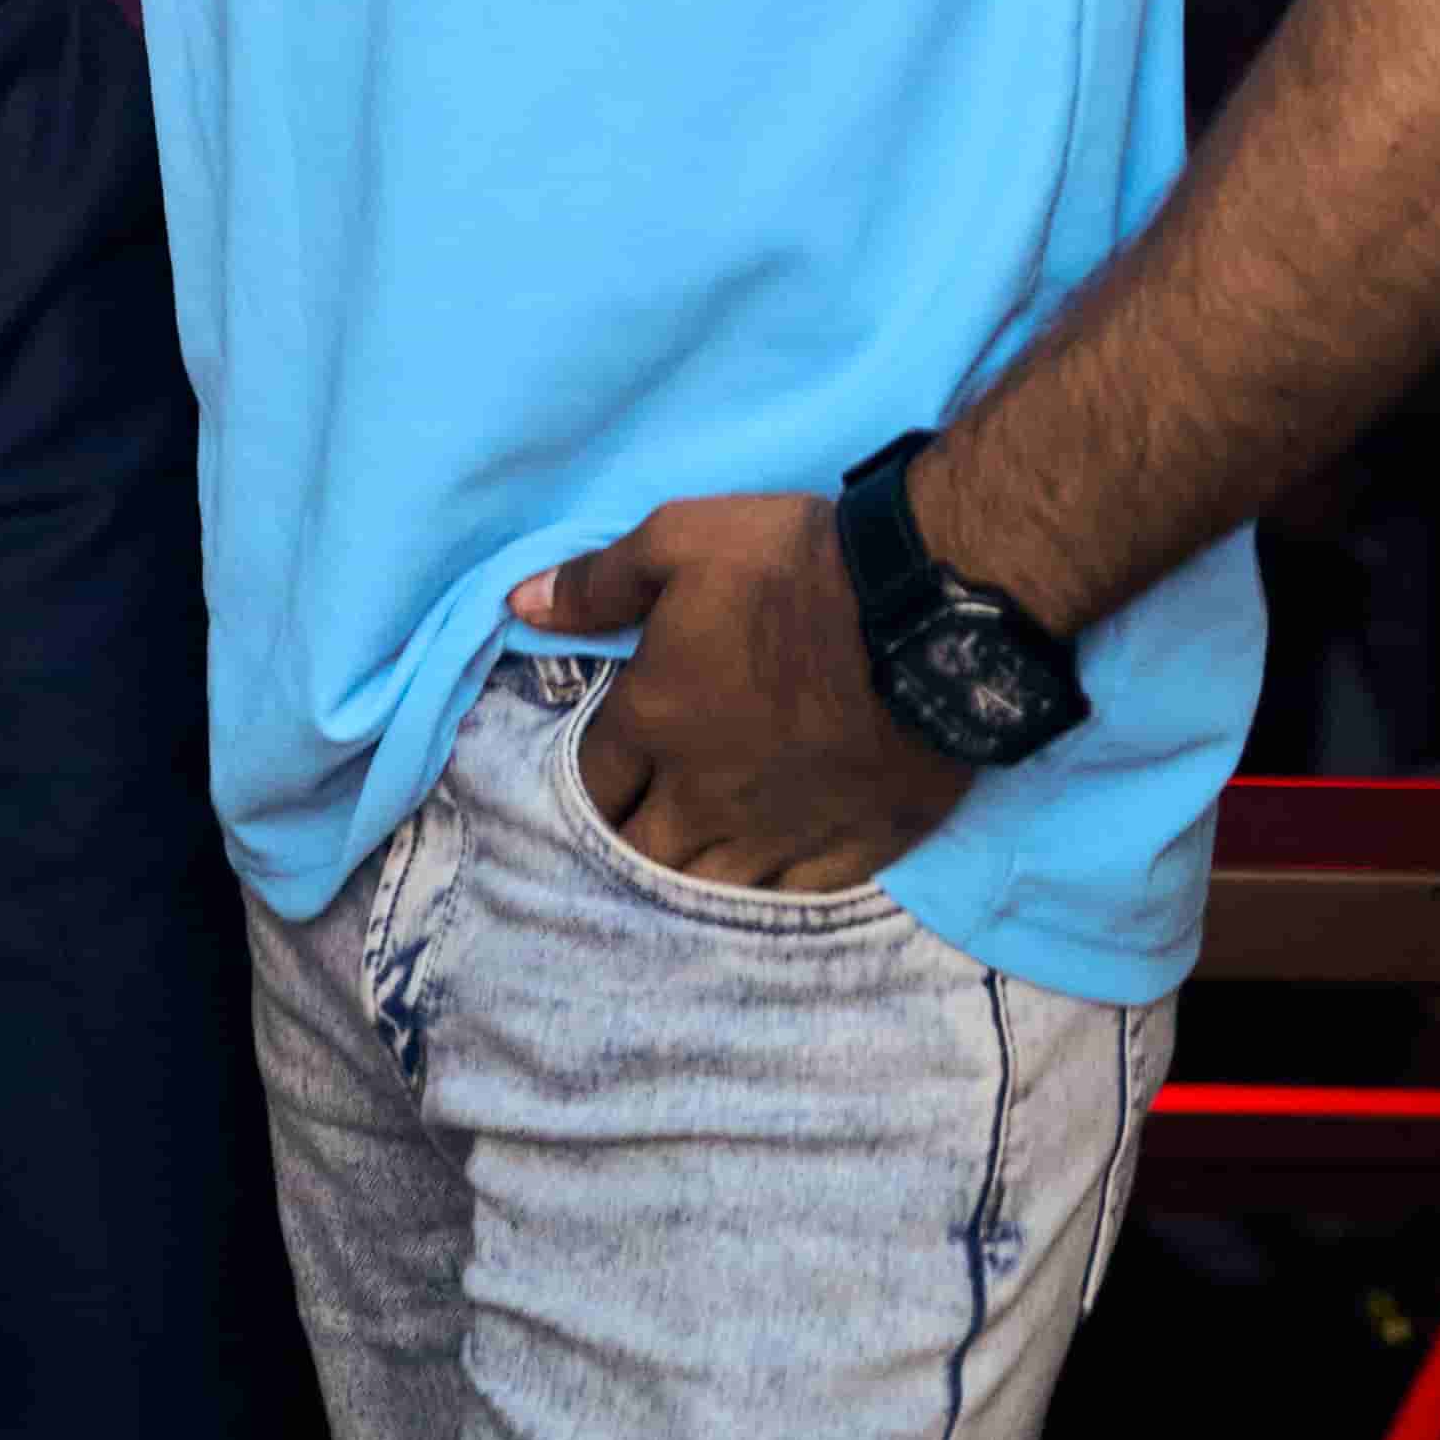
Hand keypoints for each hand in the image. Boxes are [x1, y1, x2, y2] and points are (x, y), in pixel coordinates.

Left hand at [513, 493, 970, 894]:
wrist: (920, 613)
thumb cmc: (790, 568)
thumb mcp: (679, 541)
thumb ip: (597, 582)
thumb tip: (519, 604)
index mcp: (655, 722)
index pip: (591, 782)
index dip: (588, 778)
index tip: (602, 765)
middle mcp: (704, 795)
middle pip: (640, 852)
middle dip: (627, 840)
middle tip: (638, 817)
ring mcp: (777, 832)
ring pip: (707, 887)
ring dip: (687, 876)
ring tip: (688, 857)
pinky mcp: (848, 849)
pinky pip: (788, 899)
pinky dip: (766, 892)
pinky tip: (762, 878)